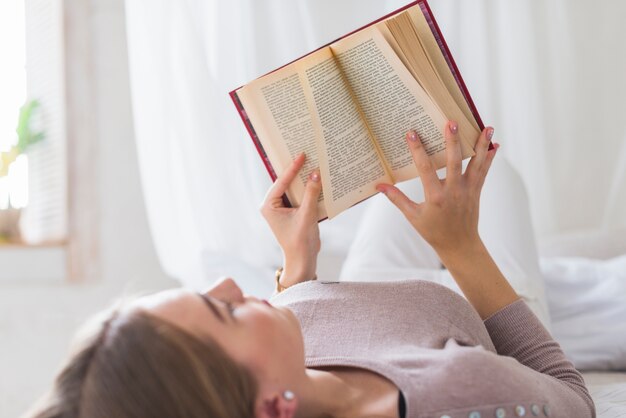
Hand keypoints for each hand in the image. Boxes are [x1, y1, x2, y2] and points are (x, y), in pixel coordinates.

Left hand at [260, 153, 321, 286]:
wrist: (303, 260)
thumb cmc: (300, 241)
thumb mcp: (307, 215)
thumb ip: (311, 193)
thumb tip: (316, 173)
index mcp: (269, 206)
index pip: (281, 182)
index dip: (292, 168)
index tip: (301, 156)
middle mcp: (273, 205)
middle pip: (286, 183)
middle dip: (297, 171)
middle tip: (307, 154)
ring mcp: (283, 208)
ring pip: (294, 189)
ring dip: (304, 179)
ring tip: (313, 164)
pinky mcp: (293, 212)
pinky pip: (300, 196)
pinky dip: (309, 189)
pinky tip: (318, 180)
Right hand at [376, 121, 497, 257]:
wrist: (459, 245)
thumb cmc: (433, 231)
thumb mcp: (412, 216)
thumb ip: (397, 199)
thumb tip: (379, 186)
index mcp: (435, 197)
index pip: (425, 169)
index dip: (417, 150)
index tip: (411, 134)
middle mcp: (453, 191)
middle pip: (454, 161)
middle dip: (453, 141)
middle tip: (451, 122)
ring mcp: (467, 190)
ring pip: (476, 163)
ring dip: (481, 144)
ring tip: (487, 126)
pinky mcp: (476, 191)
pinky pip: (484, 171)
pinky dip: (490, 157)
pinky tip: (495, 144)